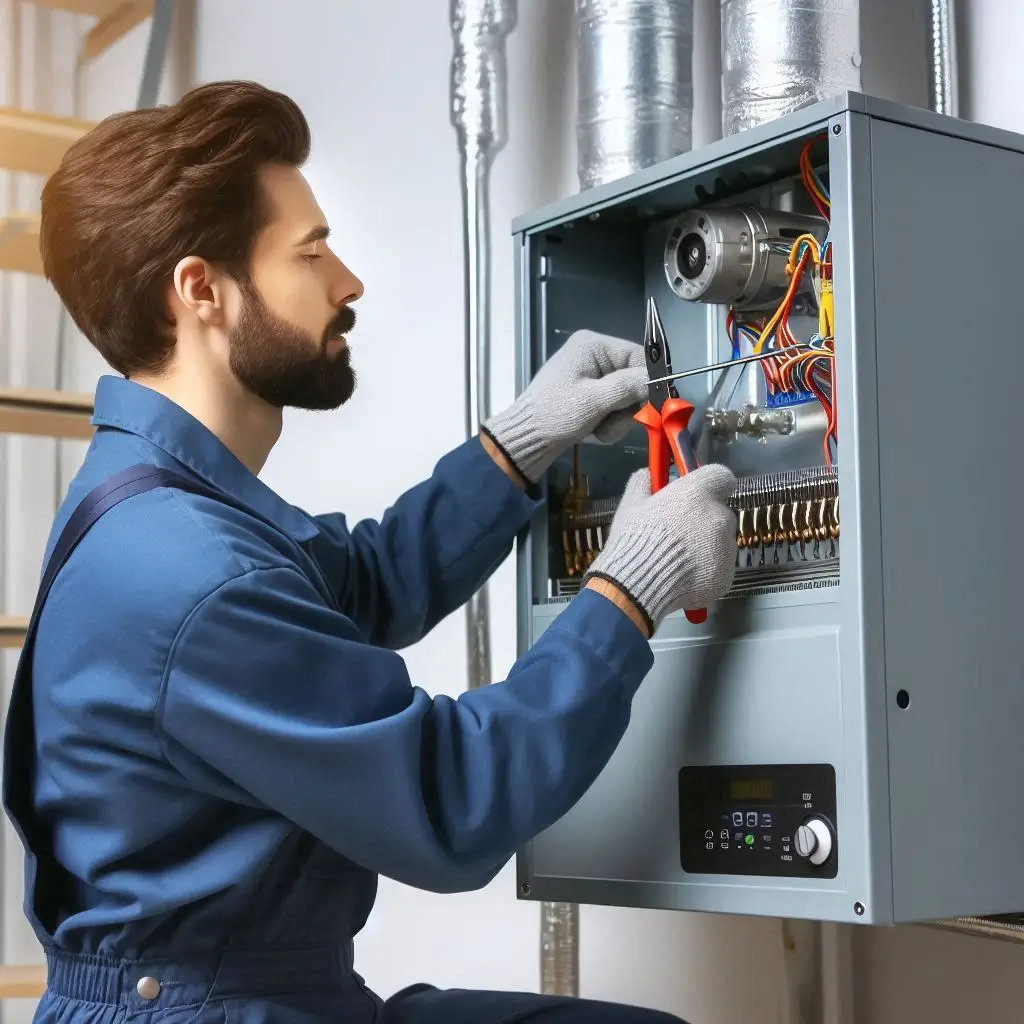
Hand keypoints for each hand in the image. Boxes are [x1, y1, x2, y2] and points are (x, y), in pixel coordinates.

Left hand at [482, 330, 647, 483]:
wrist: (526, 440)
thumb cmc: (555, 415)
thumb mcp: (594, 401)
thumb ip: (629, 387)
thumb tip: (660, 380)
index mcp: (593, 345)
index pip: (639, 357)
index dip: (648, 383)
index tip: (654, 406)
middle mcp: (594, 355)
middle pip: (634, 379)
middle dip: (627, 407)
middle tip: (612, 424)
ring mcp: (591, 375)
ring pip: (626, 397)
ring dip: (618, 419)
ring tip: (599, 430)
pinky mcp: (589, 394)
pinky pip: (613, 406)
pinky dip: (608, 422)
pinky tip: (595, 431)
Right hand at [583, 465, 737, 633]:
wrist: (637, 587)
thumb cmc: (633, 541)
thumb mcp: (630, 504)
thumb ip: (644, 483)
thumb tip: (650, 475)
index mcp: (697, 494)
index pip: (721, 476)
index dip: (711, 484)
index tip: (698, 494)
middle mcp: (718, 517)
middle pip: (721, 511)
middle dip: (705, 520)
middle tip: (679, 534)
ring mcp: (726, 548)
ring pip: (722, 541)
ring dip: (708, 546)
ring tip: (678, 561)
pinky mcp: (727, 576)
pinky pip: (721, 567)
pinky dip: (708, 570)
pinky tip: (683, 577)